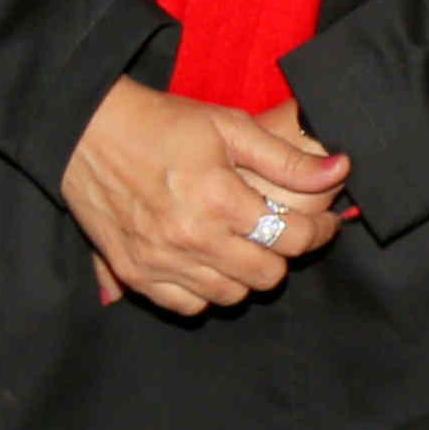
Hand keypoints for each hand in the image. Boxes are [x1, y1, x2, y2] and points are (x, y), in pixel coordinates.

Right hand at [62, 78, 349, 315]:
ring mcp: (158, 260)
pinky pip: (185, 305)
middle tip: (285, 234)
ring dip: (247, 275)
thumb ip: (288, 159)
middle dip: (285, 255)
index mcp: (219, 200)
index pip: (292, 239)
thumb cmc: (163, 124)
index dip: (319, 233)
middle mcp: (190, 238)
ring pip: (229, 296)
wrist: (86, 132)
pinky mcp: (132, 271)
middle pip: (266, 275)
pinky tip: (210, 264)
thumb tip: (342, 170)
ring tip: (247, 247)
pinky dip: (205, 292)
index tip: (322, 224)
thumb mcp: (231, 128)